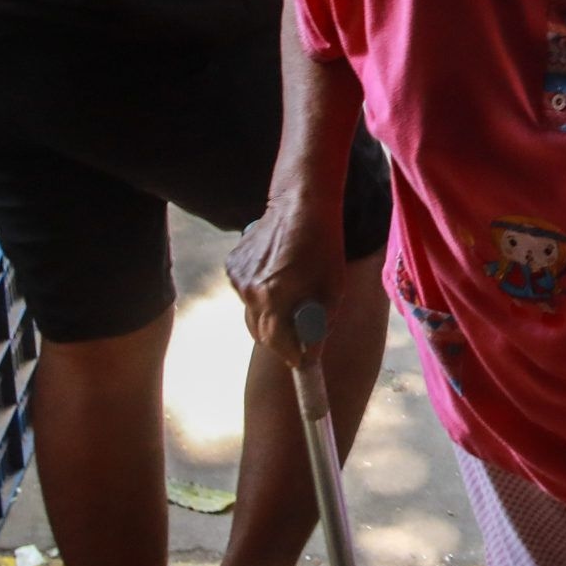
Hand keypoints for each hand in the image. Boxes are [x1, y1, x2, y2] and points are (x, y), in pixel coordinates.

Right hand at [226, 194, 346, 367]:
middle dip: (281, 339)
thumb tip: (312, 350)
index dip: (293, 355)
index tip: (303, 362)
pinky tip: (279, 276)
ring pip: (252, 313)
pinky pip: (246, 292)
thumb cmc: (324, 244)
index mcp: (274, 295)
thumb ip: (322, 322)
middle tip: (300, 336)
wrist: (301, 203)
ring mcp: (237, 277)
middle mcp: (249, 289)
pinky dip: (261, 294)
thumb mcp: (333, 287)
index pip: (278, 343)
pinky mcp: (232, 265)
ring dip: (270, 315)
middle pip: (261, 332)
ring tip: (292, 297)